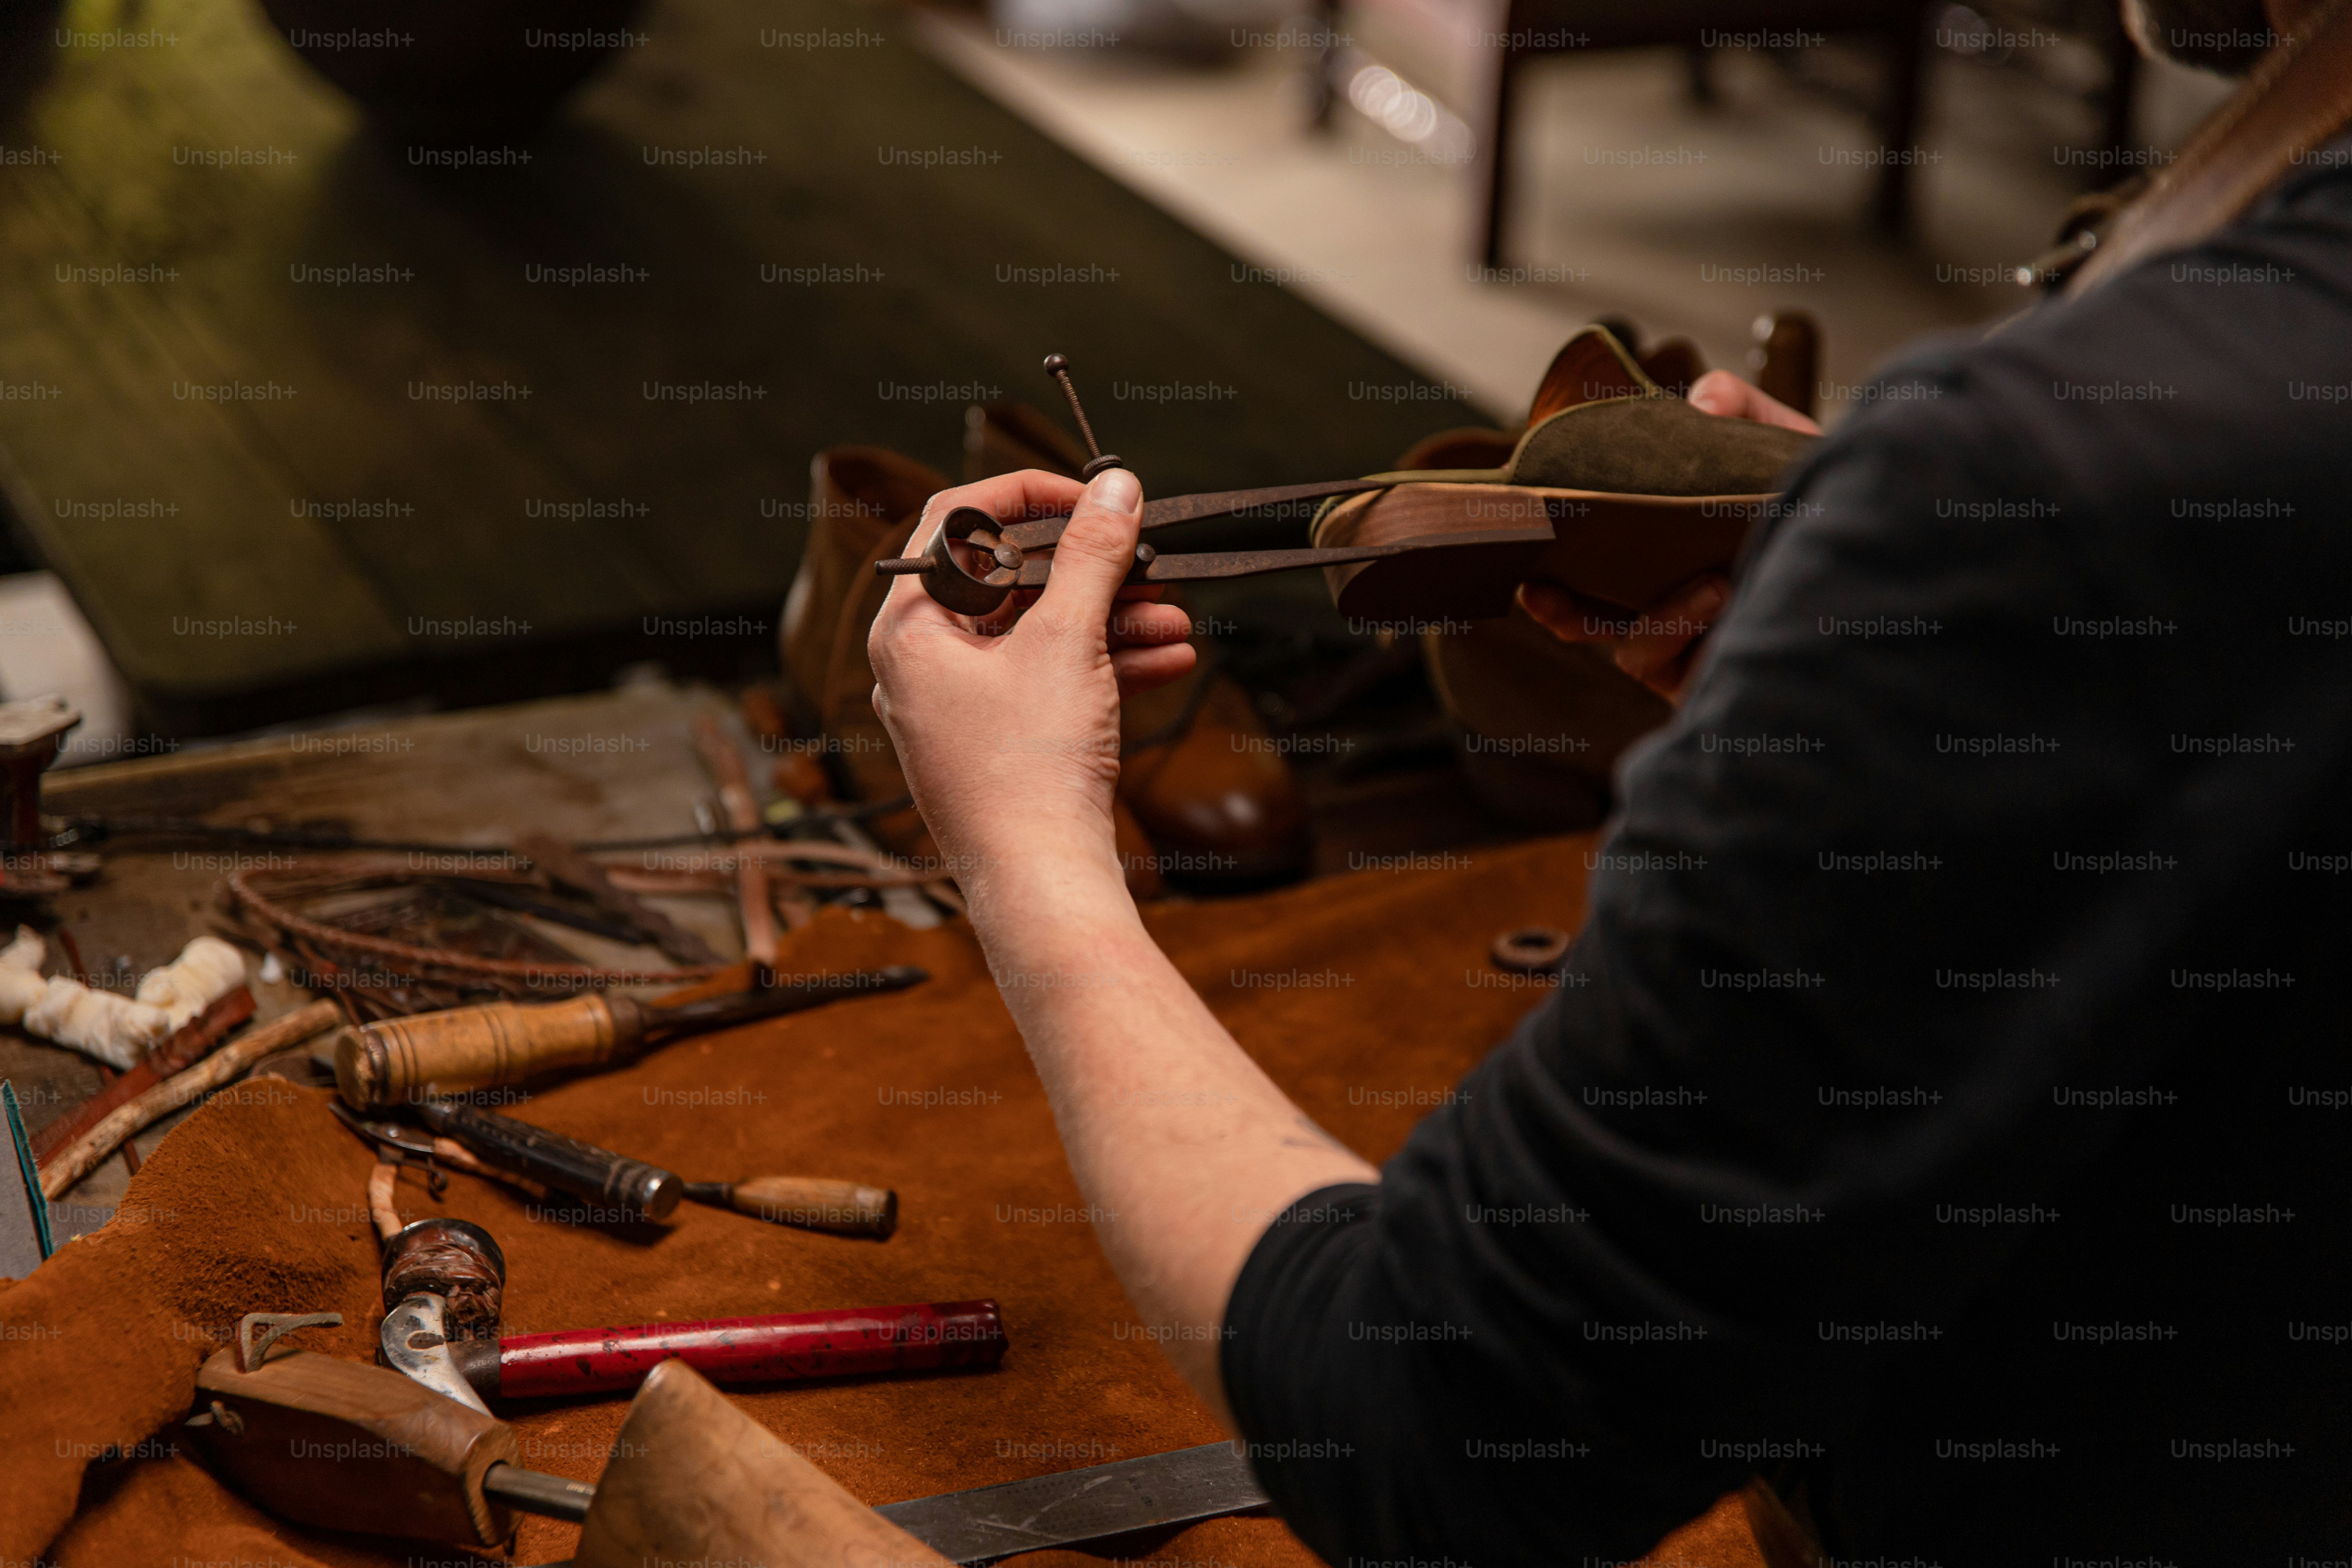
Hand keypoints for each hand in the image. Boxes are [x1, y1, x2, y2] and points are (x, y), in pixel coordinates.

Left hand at [867, 468, 1195, 889]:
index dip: (1029, 494)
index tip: (1092, 495)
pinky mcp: (998, 746)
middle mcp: (922, 665)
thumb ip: (1092, 555)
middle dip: (1089, 570)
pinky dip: (1103, 667)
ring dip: (1112, 621)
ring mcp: (959, 709)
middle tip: (1147, 560)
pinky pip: (1048, 684)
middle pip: (1006, 581)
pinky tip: (1167, 658)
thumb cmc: (1029, 769)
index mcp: (909, 628)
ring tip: (1177, 619)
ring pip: (1037, 636)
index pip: (956, 521)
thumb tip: (1115, 487)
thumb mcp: (1068, 642)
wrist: (1040, 885)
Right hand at [1517, 372, 1814, 699]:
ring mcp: (1698, 656)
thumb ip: (1740, 409)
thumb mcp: (1782, 444)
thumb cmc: (1824, 502)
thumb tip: (1700, 401)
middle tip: (1546, 592)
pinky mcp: (1726, 683)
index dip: (1554, 583)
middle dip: (1566, 615)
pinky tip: (1729, 596)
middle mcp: (1676, 616)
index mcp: (1666, 566)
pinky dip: (1693, 632)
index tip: (1528, 569)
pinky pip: (1683, 673)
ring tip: (1712, 584)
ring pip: (1636, 654)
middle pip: (1595, 630)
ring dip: (1659, 618)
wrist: (1891, 541)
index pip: (1593, 582)